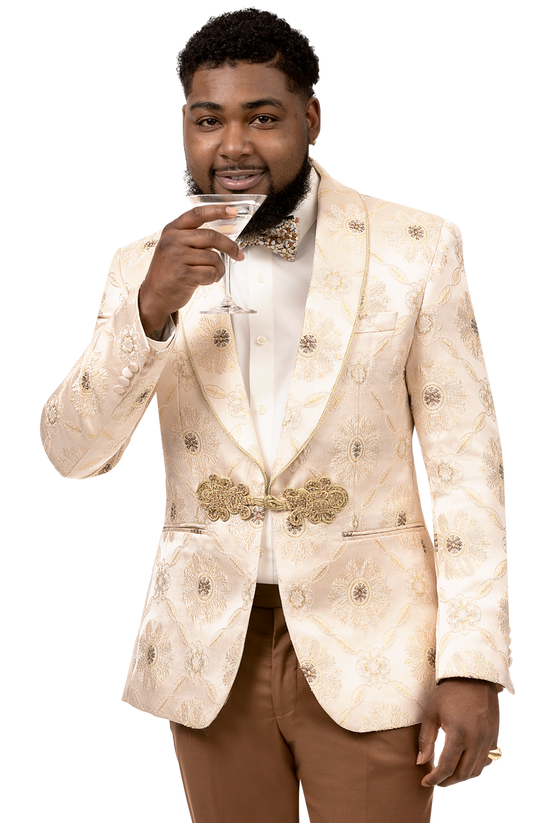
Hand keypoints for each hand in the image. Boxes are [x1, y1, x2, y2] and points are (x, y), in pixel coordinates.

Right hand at [138, 205, 244, 335]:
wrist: (155, 295)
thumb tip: (222, 237)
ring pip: (213, 257)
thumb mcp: (174, 247)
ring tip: (213, 273)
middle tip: (238, 254)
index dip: (217, 211)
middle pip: (211, 236)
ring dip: (219, 268)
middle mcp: (172, 241)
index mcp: (171, 230)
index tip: (233, 211)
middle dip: (229, 246)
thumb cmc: (169, 272)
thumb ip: (192, 239)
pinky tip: (206, 280)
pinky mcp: (183, 274)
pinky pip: (211, 272)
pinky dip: (213, 278)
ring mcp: (177, 257)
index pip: (197, 214)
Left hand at [417, 678, 500, 788]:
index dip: (435, 779)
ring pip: (476, 770)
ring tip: (447, 775)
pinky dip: (473, 767)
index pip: (447, 768)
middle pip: (463, 774)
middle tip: (436, 782)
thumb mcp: (432, 712)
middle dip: (448, 782)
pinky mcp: (494, 737)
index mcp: (458, 734)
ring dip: (461, 777)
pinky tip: (462, 763)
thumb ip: (426, 739)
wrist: (475, 676)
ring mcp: (488, 740)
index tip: (425, 782)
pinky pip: (485, 760)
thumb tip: (420, 762)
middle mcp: (476, 740)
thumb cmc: (450, 692)